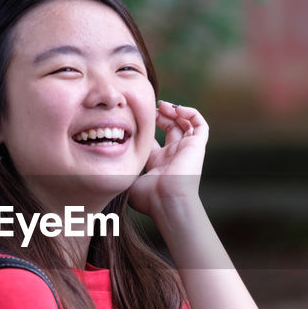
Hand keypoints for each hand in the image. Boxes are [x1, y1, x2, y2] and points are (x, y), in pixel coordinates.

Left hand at [128, 100, 206, 218]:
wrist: (168, 202)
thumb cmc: (149, 197)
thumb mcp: (129, 180)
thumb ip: (121, 169)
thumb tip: (106, 164)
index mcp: (158, 163)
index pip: (155, 140)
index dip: (147, 126)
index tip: (137, 117)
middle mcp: (174, 155)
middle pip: (171, 128)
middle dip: (162, 116)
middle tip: (152, 108)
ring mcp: (186, 150)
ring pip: (186, 124)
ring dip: (175, 112)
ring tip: (163, 106)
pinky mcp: (197, 146)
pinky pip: (200, 125)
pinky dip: (191, 113)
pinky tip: (176, 109)